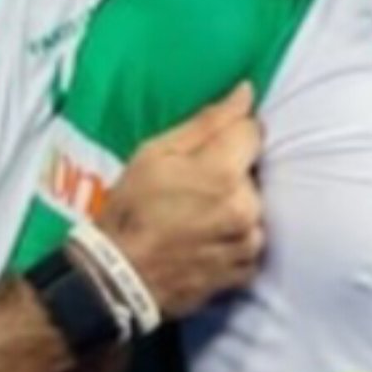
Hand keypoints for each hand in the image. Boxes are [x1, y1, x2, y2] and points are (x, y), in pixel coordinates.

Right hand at [97, 82, 263, 317]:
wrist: (118, 278)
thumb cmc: (130, 210)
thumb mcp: (154, 154)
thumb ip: (207, 122)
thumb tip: (246, 93)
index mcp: (224, 172)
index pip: (252, 131)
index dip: (228, 135)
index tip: (204, 152)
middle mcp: (247, 207)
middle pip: (252, 172)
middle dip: (229, 175)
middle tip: (191, 191)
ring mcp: (249, 243)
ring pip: (253, 208)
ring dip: (233, 208)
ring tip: (195, 220)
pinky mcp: (246, 271)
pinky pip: (249, 242)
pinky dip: (232, 239)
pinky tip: (202, 242)